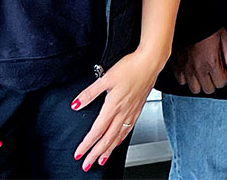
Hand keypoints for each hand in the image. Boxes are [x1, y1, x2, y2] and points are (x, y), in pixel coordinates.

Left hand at [70, 46, 165, 170]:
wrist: (150, 63)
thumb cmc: (131, 67)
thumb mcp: (105, 78)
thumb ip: (89, 93)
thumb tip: (76, 104)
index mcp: (113, 106)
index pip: (97, 131)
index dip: (87, 144)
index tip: (79, 154)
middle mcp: (123, 112)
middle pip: (107, 139)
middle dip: (96, 153)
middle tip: (87, 164)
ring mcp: (131, 112)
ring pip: (118, 137)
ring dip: (108, 150)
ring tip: (101, 160)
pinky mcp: (138, 109)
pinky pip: (128, 130)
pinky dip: (121, 139)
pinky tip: (118, 141)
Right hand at [171, 28, 226, 93]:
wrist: (189, 19)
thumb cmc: (206, 26)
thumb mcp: (224, 37)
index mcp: (211, 62)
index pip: (221, 83)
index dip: (224, 76)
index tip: (223, 69)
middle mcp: (198, 69)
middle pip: (208, 89)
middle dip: (213, 81)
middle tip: (213, 70)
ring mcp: (186, 69)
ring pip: (194, 88)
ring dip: (200, 82)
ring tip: (202, 71)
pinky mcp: (176, 66)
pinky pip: (181, 81)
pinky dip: (186, 77)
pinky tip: (191, 68)